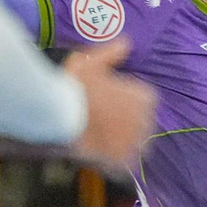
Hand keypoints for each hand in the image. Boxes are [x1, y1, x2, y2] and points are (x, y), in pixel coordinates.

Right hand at [63, 39, 154, 171]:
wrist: (59, 113)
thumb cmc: (74, 85)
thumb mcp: (91, 61)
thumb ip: (111, 53)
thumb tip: (126, 43)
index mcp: (146, 97)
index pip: (142, 101)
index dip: (123, 101)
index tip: (106, 101)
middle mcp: (147, 120)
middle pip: (138, 123)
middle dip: (123, 122)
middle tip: (99, 120)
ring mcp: (136, 143)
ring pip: (133, 144)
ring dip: (120, 142)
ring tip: (98, 138)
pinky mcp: (124, 160)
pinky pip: (125, 163)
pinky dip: (115, 161)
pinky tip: (100, 155)